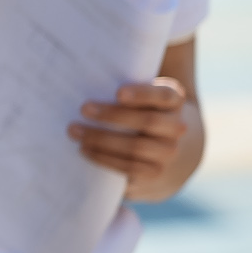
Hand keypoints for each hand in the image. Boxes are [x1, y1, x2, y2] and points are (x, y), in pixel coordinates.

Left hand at [74, 76, 198, 199]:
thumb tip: (82, 79)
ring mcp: (169, 152)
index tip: (118, 93)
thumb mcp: (141, 99)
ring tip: (74, 131)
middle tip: (83, 109)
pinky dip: (104, 158)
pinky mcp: (155, 173)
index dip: (144, 94)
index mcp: (174, 102)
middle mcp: (177, 127)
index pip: (165, 95)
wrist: (166, 152)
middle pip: (148, 121)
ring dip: (101, 139)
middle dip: (113, 115)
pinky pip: (129, 167)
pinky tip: (84, 150)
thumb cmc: (140, 115)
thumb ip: (124, 91)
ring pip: (136, 147)